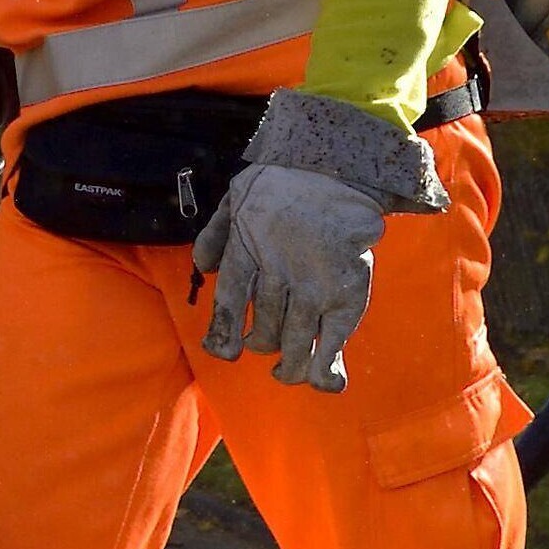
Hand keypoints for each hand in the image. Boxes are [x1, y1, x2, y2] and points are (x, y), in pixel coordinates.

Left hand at [193, 164, 389, 392]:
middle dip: (263, 345)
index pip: (227, 306)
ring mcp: (312, 289)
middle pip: (262, 331)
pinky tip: (322, 380)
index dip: (223, 337)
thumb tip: (203, 266)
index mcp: (245, 253)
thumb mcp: (235, 199)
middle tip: (268, 346)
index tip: (225, 351)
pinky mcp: (345, 297)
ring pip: (292, 344)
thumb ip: (215, 234)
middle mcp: (276, 276)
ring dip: (290, 365)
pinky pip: (330, 344)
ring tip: (288, 370)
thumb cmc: (282, 182)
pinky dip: (325, 368)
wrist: (337, 168)